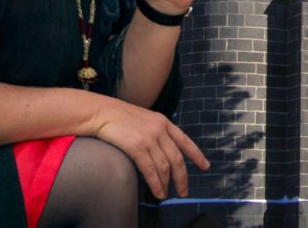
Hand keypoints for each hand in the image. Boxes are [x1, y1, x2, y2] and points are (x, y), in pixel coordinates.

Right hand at [93, 99, 208, 198]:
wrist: (101, 112)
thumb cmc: (120, 118)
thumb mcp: (145, 119)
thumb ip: (157, 131)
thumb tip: (164, 150)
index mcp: (164, 122)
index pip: (185, 141)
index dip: (197, 155)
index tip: (206, 166)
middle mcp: (160, 129)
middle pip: (177, 158)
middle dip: (182, 177)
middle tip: (184, 192)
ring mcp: (149, 138)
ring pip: (164, 166)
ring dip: (167, 183)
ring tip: (166, 195)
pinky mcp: (136, 146)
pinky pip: (150, 169)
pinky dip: (155, 183)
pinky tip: (157, 192)